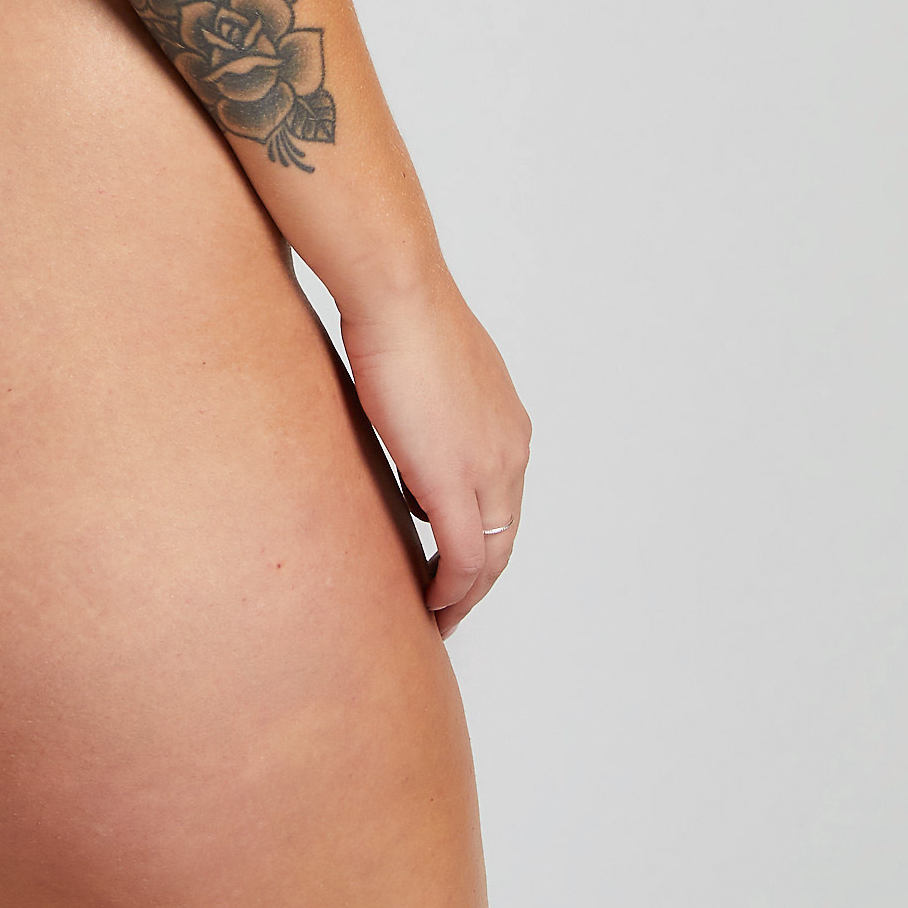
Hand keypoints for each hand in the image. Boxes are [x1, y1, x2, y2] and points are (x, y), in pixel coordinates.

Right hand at [337, 265, 529, 633]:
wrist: (398, 294)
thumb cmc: (400, 313)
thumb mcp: (429, 369)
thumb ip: (433, 410)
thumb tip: (412, 441)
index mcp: (506, 423)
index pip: (503, 503)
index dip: (482, 540)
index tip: (455, 561)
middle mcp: (510, 450)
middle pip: (504, 537)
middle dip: (479, 578)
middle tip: (451, 603)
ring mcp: (489, 468)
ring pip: (490, 555)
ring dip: (467, 591)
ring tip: (440, 613)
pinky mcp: (456, 483)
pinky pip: (463, 558)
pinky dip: (452, 589)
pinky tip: (432, 603)